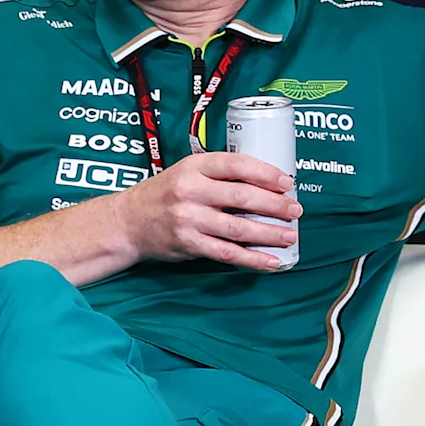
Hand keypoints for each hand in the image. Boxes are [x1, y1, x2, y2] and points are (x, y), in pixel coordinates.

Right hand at [113, 151, 300, 270]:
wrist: (128, 222)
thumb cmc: (165, 195)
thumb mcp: (188, 173)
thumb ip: (219, 176)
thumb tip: (266, 185)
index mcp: (194, 167)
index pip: (236, 165)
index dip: (266, 172)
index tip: (287, 182)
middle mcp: (190, 191)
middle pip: (242, 197)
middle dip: (274, 205)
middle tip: (296, 210)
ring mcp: (188, 219)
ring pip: (237, 228)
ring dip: (268, 233)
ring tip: (289, 236)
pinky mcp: (188, 243)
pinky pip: (226, 253)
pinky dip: (251, 258)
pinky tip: (269, 261)